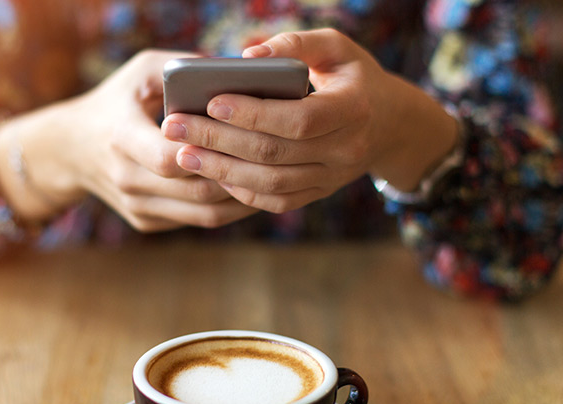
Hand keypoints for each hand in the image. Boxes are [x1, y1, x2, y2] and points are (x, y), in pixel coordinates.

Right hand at [0, 50, 258, 230]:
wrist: (72, 148)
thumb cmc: (117, 100)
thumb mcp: (141, 71)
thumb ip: (185, 67)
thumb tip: (238, 72)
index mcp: (120, 138)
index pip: (171, 157)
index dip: (211, 151)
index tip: (247, 136)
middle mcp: (125, 179)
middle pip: (196, 189)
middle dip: (239, 176)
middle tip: (278, 162)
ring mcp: (136, 206)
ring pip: (203, 213)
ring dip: (243, 199)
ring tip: (275, 178)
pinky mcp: (146, 222)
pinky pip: (196, 220)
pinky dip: (228, 208)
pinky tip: (253, 189)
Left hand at [160, 29, 457, 213]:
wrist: (387, 123)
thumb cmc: (352, 75)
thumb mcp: (334, 47)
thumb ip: (295, 44)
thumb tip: (249, 57)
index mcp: (353, 110)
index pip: (298, 119)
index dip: (253, 113)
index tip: (211, 102)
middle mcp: (345, 151)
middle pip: (274, 153)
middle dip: (219, 141)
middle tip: (174, 127)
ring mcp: (332, 179)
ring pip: (270, 183)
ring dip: (221, 171)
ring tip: (181, 154)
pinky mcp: (317, 194)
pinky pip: (274, 200)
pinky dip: (239, 190)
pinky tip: (209, 173)